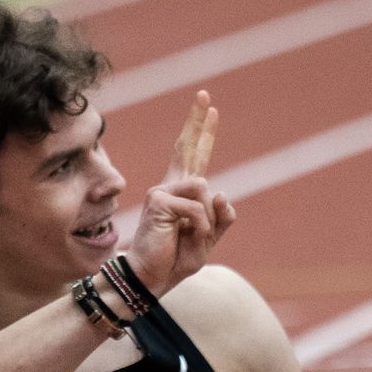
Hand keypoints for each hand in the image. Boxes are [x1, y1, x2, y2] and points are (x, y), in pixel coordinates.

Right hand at [123, 91, 236, 296]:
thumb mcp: (208, 240)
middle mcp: (170, 187)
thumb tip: (221, 192)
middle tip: (206, 93)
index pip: (194, 156)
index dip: (202, 132)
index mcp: (182, 193)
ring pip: (204, 189)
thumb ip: (220, 218)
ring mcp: (162, 191)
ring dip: (207, 220)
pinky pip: (197, 208)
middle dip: (198, 120)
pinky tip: (184, 237)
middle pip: (187, 147)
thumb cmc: (174, 260)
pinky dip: (201, 227)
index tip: (211, 108)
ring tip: (192, 237)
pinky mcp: (158, 200)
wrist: (150, 278)